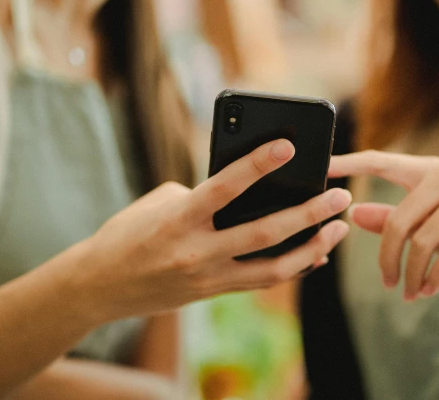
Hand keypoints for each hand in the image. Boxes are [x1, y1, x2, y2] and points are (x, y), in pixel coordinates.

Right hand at [77, 139, 351, 320]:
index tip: (288, 146)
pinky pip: (262, 280)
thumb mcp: (159, 203)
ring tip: (337, 228)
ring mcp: (208, 277)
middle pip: (265, 232)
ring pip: (273, 267)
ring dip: (312, 247)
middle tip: (338, 196)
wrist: (100, 287)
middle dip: (308, 213)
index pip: (225, 187)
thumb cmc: (127, 233)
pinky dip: (292, 267)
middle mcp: (197, 251)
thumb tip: (246, 190)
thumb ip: (202, 194)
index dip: (258, 164)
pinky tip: (314, 254)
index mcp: (179, 219)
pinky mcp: (214, 292)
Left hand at [329, 151, 438, 300]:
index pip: (383, 162)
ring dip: (412, 275)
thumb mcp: (433, 223)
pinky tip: (427, 291)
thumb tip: (352, 213)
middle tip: (388, 283)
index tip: (324, 167)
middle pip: (400, 219)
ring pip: (423, 241)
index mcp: (431, 170)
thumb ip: (394, 218)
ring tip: (409, 293)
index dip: (352, 163)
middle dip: (388, 258)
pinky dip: (433, 279)